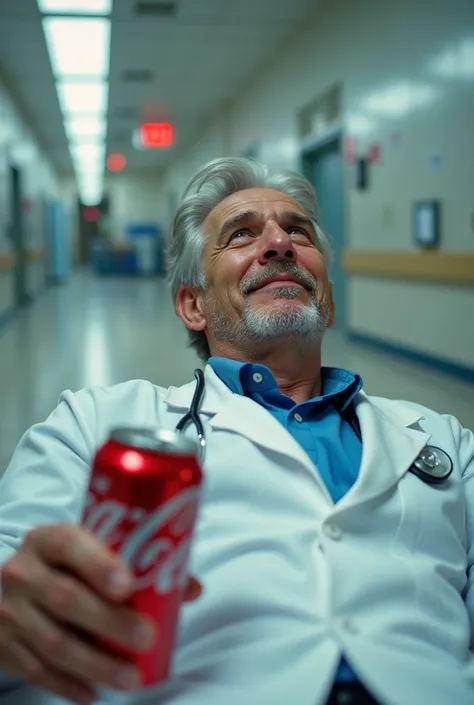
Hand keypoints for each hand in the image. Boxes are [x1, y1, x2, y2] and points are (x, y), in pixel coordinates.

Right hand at [0, 524, 201, 704]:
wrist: (11, 584)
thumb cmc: (67, 565)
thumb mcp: (90, 550)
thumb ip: (139, 563)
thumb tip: (189, 588)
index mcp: (48, 540)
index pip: (69, 545)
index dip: (99, 565)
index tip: (128, 586)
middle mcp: (24, 572)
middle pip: (65, 598)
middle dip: (109, 622)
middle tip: (146, 637)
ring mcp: (10, 611)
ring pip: (53, 642)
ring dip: (95, 664)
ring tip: (131, 677)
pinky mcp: (3, 646)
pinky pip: (36, 670)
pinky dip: (67, 685)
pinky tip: (93, 693)